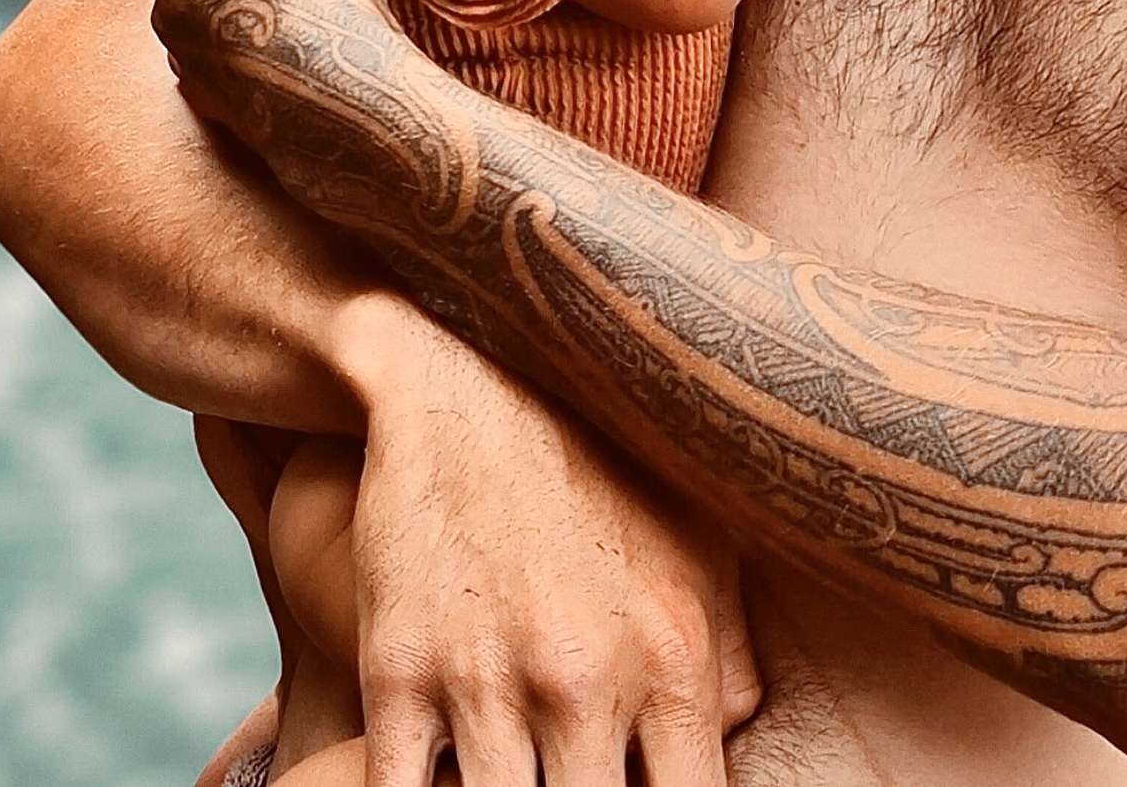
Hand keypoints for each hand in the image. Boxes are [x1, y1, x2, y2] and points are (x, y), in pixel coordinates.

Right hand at [344, 301, 759, 784]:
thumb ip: (728, 662)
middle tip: (576, 780)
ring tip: (518, 774)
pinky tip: (444, 776)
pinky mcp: (396, 674)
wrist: (462, 380)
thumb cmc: (596, 468)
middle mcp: (584, 676)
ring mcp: (484, 678)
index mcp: (673, 654)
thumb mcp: (697, 543)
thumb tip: (730, 745)